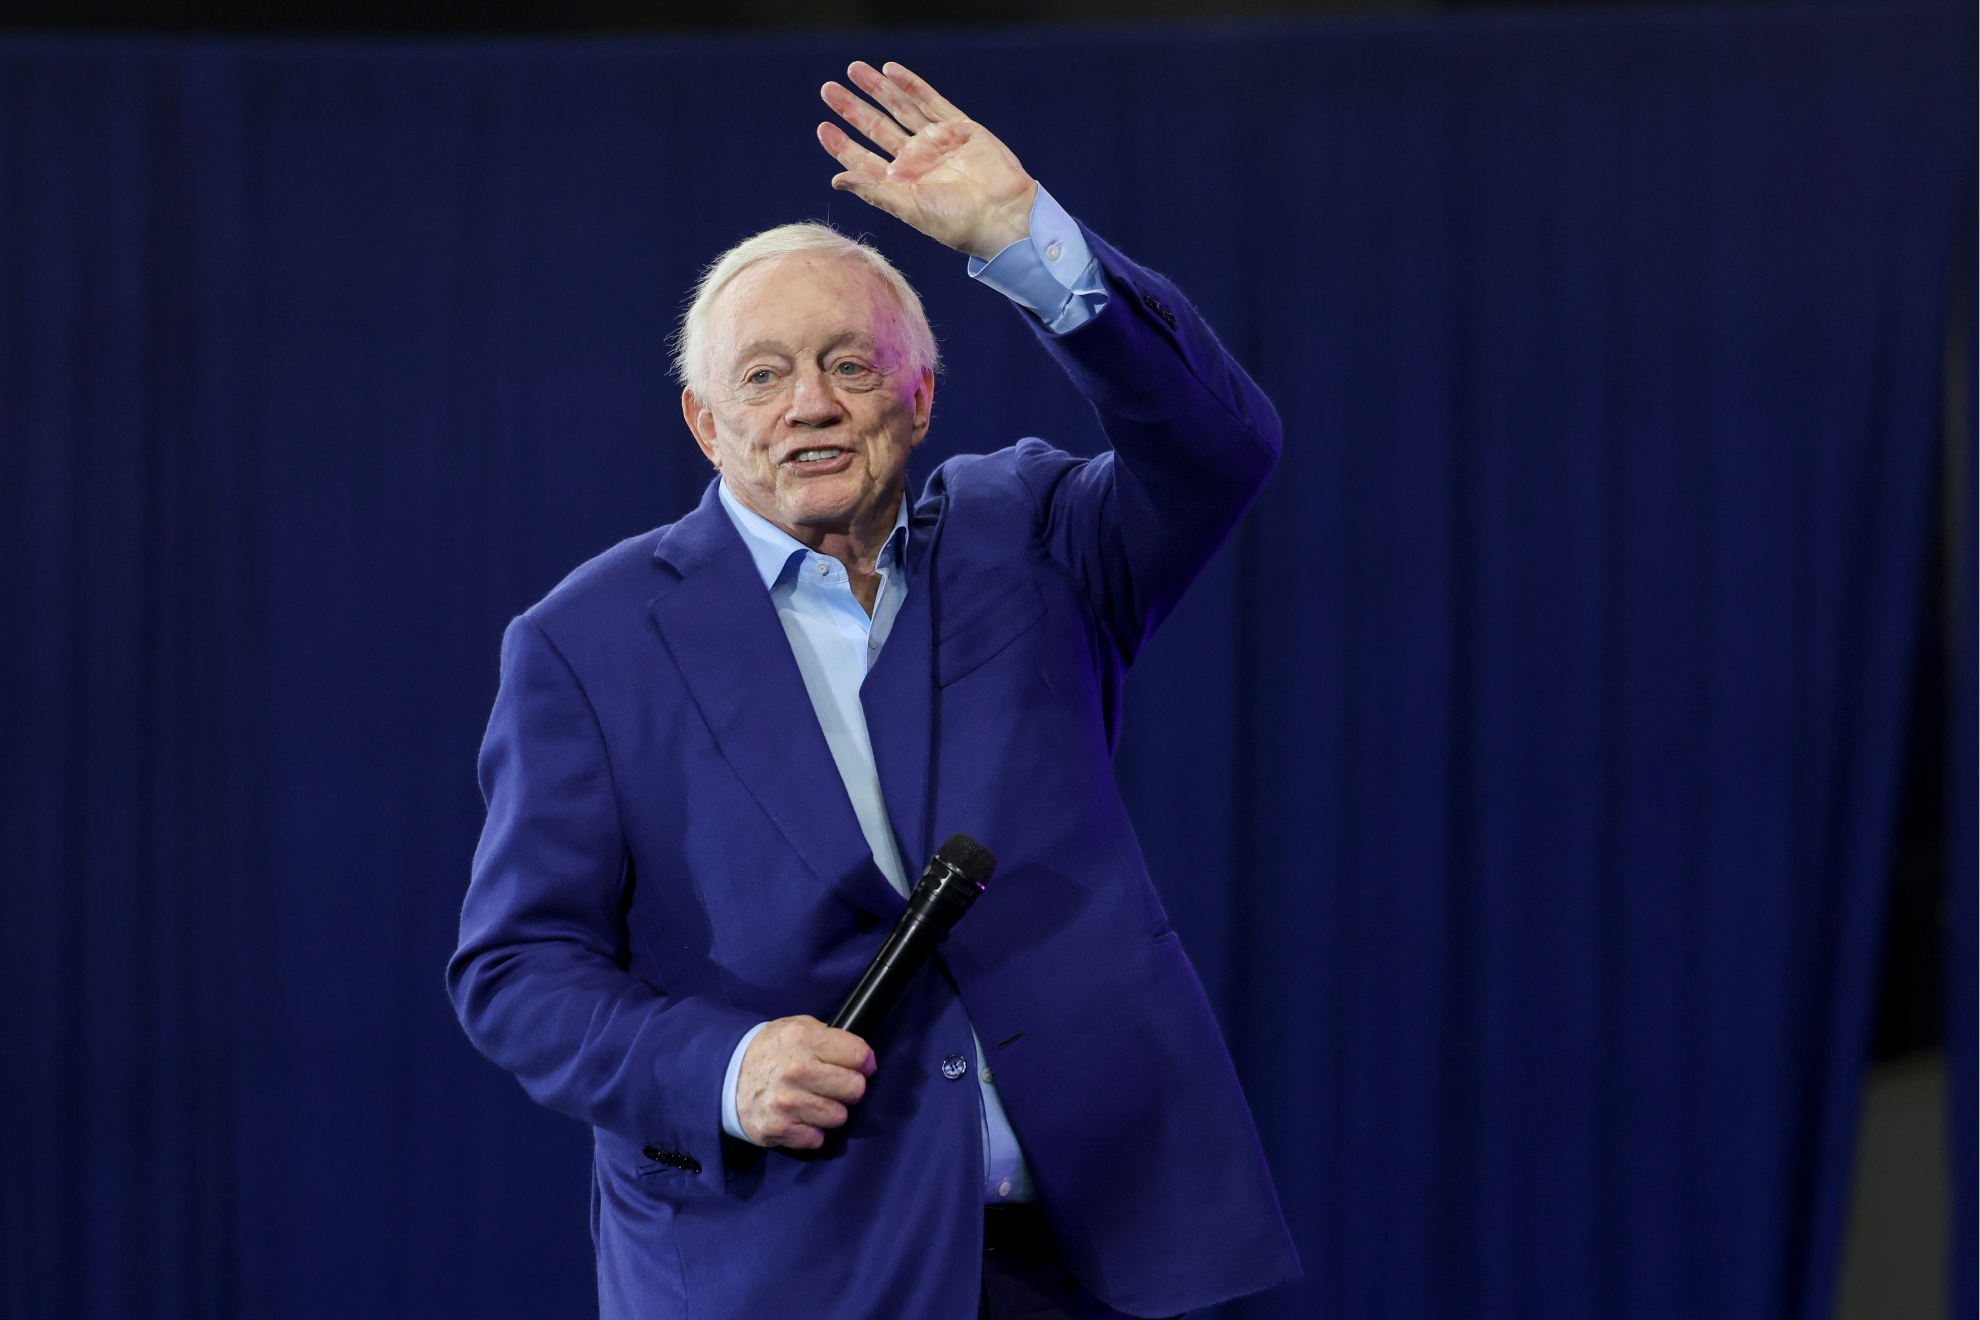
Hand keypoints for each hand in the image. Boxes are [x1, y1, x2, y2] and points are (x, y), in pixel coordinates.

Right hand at [735, 1015, 875, 1148]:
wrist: (724, 1076)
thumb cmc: (769, 1051)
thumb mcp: (796, 1027)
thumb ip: (827, 1037)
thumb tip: (861, 1058)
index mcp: (803, 1038)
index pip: (859, 1055)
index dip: (864, 1063)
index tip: (858, 1067)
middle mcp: (796, 1069)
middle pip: (855, 1089)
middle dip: (849, 1089)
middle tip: (833, 1086)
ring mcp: (786, 1102)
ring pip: (838, 1117)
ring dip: (829, 1112)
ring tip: (813, 1102)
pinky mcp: (777, 1128)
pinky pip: (816, 1139)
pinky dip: (811, 1132)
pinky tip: (798, 1118)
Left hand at [818, 61, 1037, 260]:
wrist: (1003, 214)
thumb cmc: (956, 222)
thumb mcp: (908, 207)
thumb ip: (873, 189)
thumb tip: (836, 179)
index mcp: (900, 184)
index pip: (863, 159)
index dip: (842, 143)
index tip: (823, 126)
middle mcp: (915, 161)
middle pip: (876, 128)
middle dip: (853, 109)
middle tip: (828, 89)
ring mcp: (936, 142)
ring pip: (899, 108)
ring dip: (877, 89)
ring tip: (853, 69)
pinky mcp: (959, 127)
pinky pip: (930, 100)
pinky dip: (910, 85)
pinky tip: (890, 70)